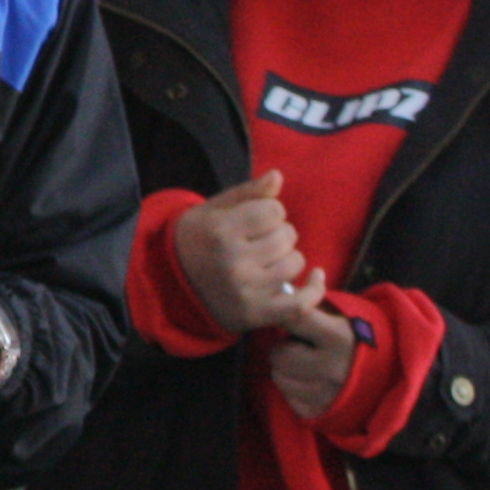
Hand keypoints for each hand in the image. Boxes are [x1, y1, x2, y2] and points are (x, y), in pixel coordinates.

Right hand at [168, 172, 310, 338]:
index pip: (274, 210)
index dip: (269, 211)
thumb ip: (248, 193)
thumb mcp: (215, 210)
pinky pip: (300, 303)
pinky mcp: (255, 313)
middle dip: (279, 233)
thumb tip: (277, 176)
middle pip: (287, 236)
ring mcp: (245, 290)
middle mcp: (232, 262)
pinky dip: (314, 289)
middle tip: (260, 241)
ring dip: (287, 257)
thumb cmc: (199, 238)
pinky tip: (316, 276)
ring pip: (294, 263)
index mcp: (221, 231)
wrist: (173, 282)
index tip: (255, 220)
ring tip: (268, 259)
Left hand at [258, 278, 357, 421]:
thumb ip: (323, 299)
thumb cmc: (363, 339)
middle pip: (279, 353)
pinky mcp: (318, 412)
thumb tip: (313, 274)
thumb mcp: (348, 316)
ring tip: (303, 362)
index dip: (286, 314)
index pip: (296, 317)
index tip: (287, 316)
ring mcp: (324, 393)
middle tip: (296, 344)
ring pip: (278, 376)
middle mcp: (330, 368)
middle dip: (283, 346)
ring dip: (285, 367)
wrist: (392, 376)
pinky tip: (308, 380)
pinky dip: (293, 387)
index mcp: (339, 338)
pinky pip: (287, 396)